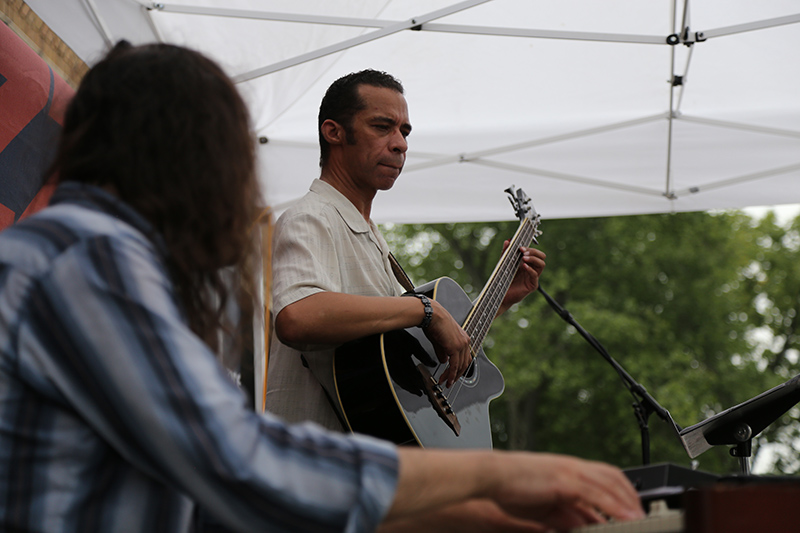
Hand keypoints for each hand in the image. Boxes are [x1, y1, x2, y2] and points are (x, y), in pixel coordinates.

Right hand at [388, 448, 644, 530]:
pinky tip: (624, 517)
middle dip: (631, 496)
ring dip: (628, 502)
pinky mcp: (564, 480)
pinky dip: (613, 505)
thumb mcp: (541, 504)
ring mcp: (569, 471)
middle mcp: (571, 467)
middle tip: (644, 515)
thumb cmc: (508, 487)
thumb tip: (580, 525)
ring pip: (609, 484)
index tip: (633, 508)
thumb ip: (562, 514)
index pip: (603, 475)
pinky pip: (596, 493)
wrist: (491, 475)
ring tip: (641, 519)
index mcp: (566, 469)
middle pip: (612, 476)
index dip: (621, 490)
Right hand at [422, 299, 471, 387]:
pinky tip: (446, 380)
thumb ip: (443, 352)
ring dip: (452, 377)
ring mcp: (462, 345)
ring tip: (445, 383)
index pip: (465, 357)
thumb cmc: (434, 323)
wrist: (432, 315)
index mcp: (463, 338)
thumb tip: (444, 361)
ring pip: (460, 366)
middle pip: (464, 364)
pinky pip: (454, 365)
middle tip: (449, 382)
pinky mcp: (455, 348)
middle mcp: (465, 341)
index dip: (459, 368)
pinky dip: (451, 374)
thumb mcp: (440, 340)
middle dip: (456, 375)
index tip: (452, 375)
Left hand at [501, 242, 545, 312]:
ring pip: (541, 264)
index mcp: (527, 263)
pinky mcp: (532, 285)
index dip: (530, 248)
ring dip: (534, 259)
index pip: (535, 253)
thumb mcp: (504, 263)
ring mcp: (533, 277)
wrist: (500, 293)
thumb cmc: (503, 279)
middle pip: (541, 257)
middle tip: (523, 251)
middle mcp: (532, 269)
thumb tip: (507, 241)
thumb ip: (506, 252)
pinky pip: (535, 275)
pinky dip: (530, 269)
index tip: (521, 247)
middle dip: (534, 252)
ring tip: (524, 258)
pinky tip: (524, 266)